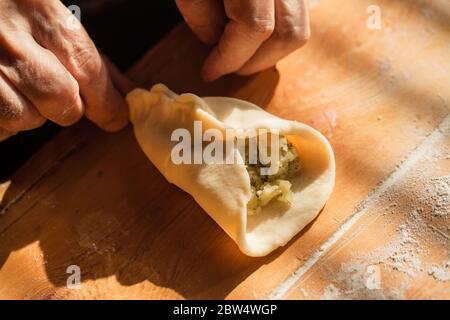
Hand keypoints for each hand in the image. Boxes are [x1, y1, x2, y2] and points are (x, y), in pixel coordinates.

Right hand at [0, 0, 130, 141]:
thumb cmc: (12, 10)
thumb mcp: (50, 16)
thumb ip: (91, 57)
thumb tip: (127, 93)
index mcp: (39, 8)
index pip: (89, 69)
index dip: (107, 103)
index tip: (115, 116)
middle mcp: (6, 34)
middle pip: (61, 101)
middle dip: (67, 106)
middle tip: (55, 92)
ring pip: (25, 118)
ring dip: (30, 112)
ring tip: (19, 86)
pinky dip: (3, 118)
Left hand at [176, 0, 309, 80]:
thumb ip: (204, 20)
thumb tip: (223, 51)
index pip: (255, 27)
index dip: (230, 57)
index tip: (209, 73)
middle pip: (289, 33)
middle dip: (255, 61)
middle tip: (228, 66)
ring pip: (299, 27)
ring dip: (270, 52)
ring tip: (240, 54)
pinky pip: (297, 16)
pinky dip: (277, 35)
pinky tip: (253, 37)